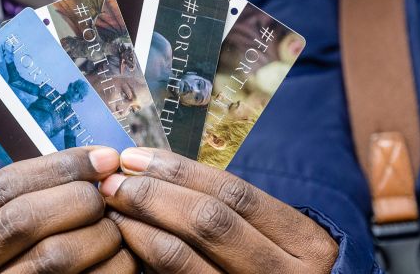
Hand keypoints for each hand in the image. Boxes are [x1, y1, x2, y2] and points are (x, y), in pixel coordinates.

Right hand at [0, 146, 137, 273]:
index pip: (5, 185)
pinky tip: (120, 257)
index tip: (104, 158)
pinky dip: (110, 266)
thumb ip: (28, 195)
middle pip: (25, 218)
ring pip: (55, 256)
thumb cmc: (3, 260)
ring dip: (100, 235)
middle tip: (108, 198)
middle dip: (80, 200)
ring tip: (115, 229)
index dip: (62, 166)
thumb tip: (97, 162)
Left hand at [99, 148, 337, 272]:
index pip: (236, 193)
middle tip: (115, 180)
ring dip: (139, 224)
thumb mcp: (271, 237)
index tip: (138, 156)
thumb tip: (157, 168)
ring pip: (181, 256)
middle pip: (208, 221)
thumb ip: (228, 208)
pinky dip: (143, 254)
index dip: (180, 171)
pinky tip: (126, 238)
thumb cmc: (272, 266)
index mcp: (305, 244)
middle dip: (153, 194)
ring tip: (114, 205)